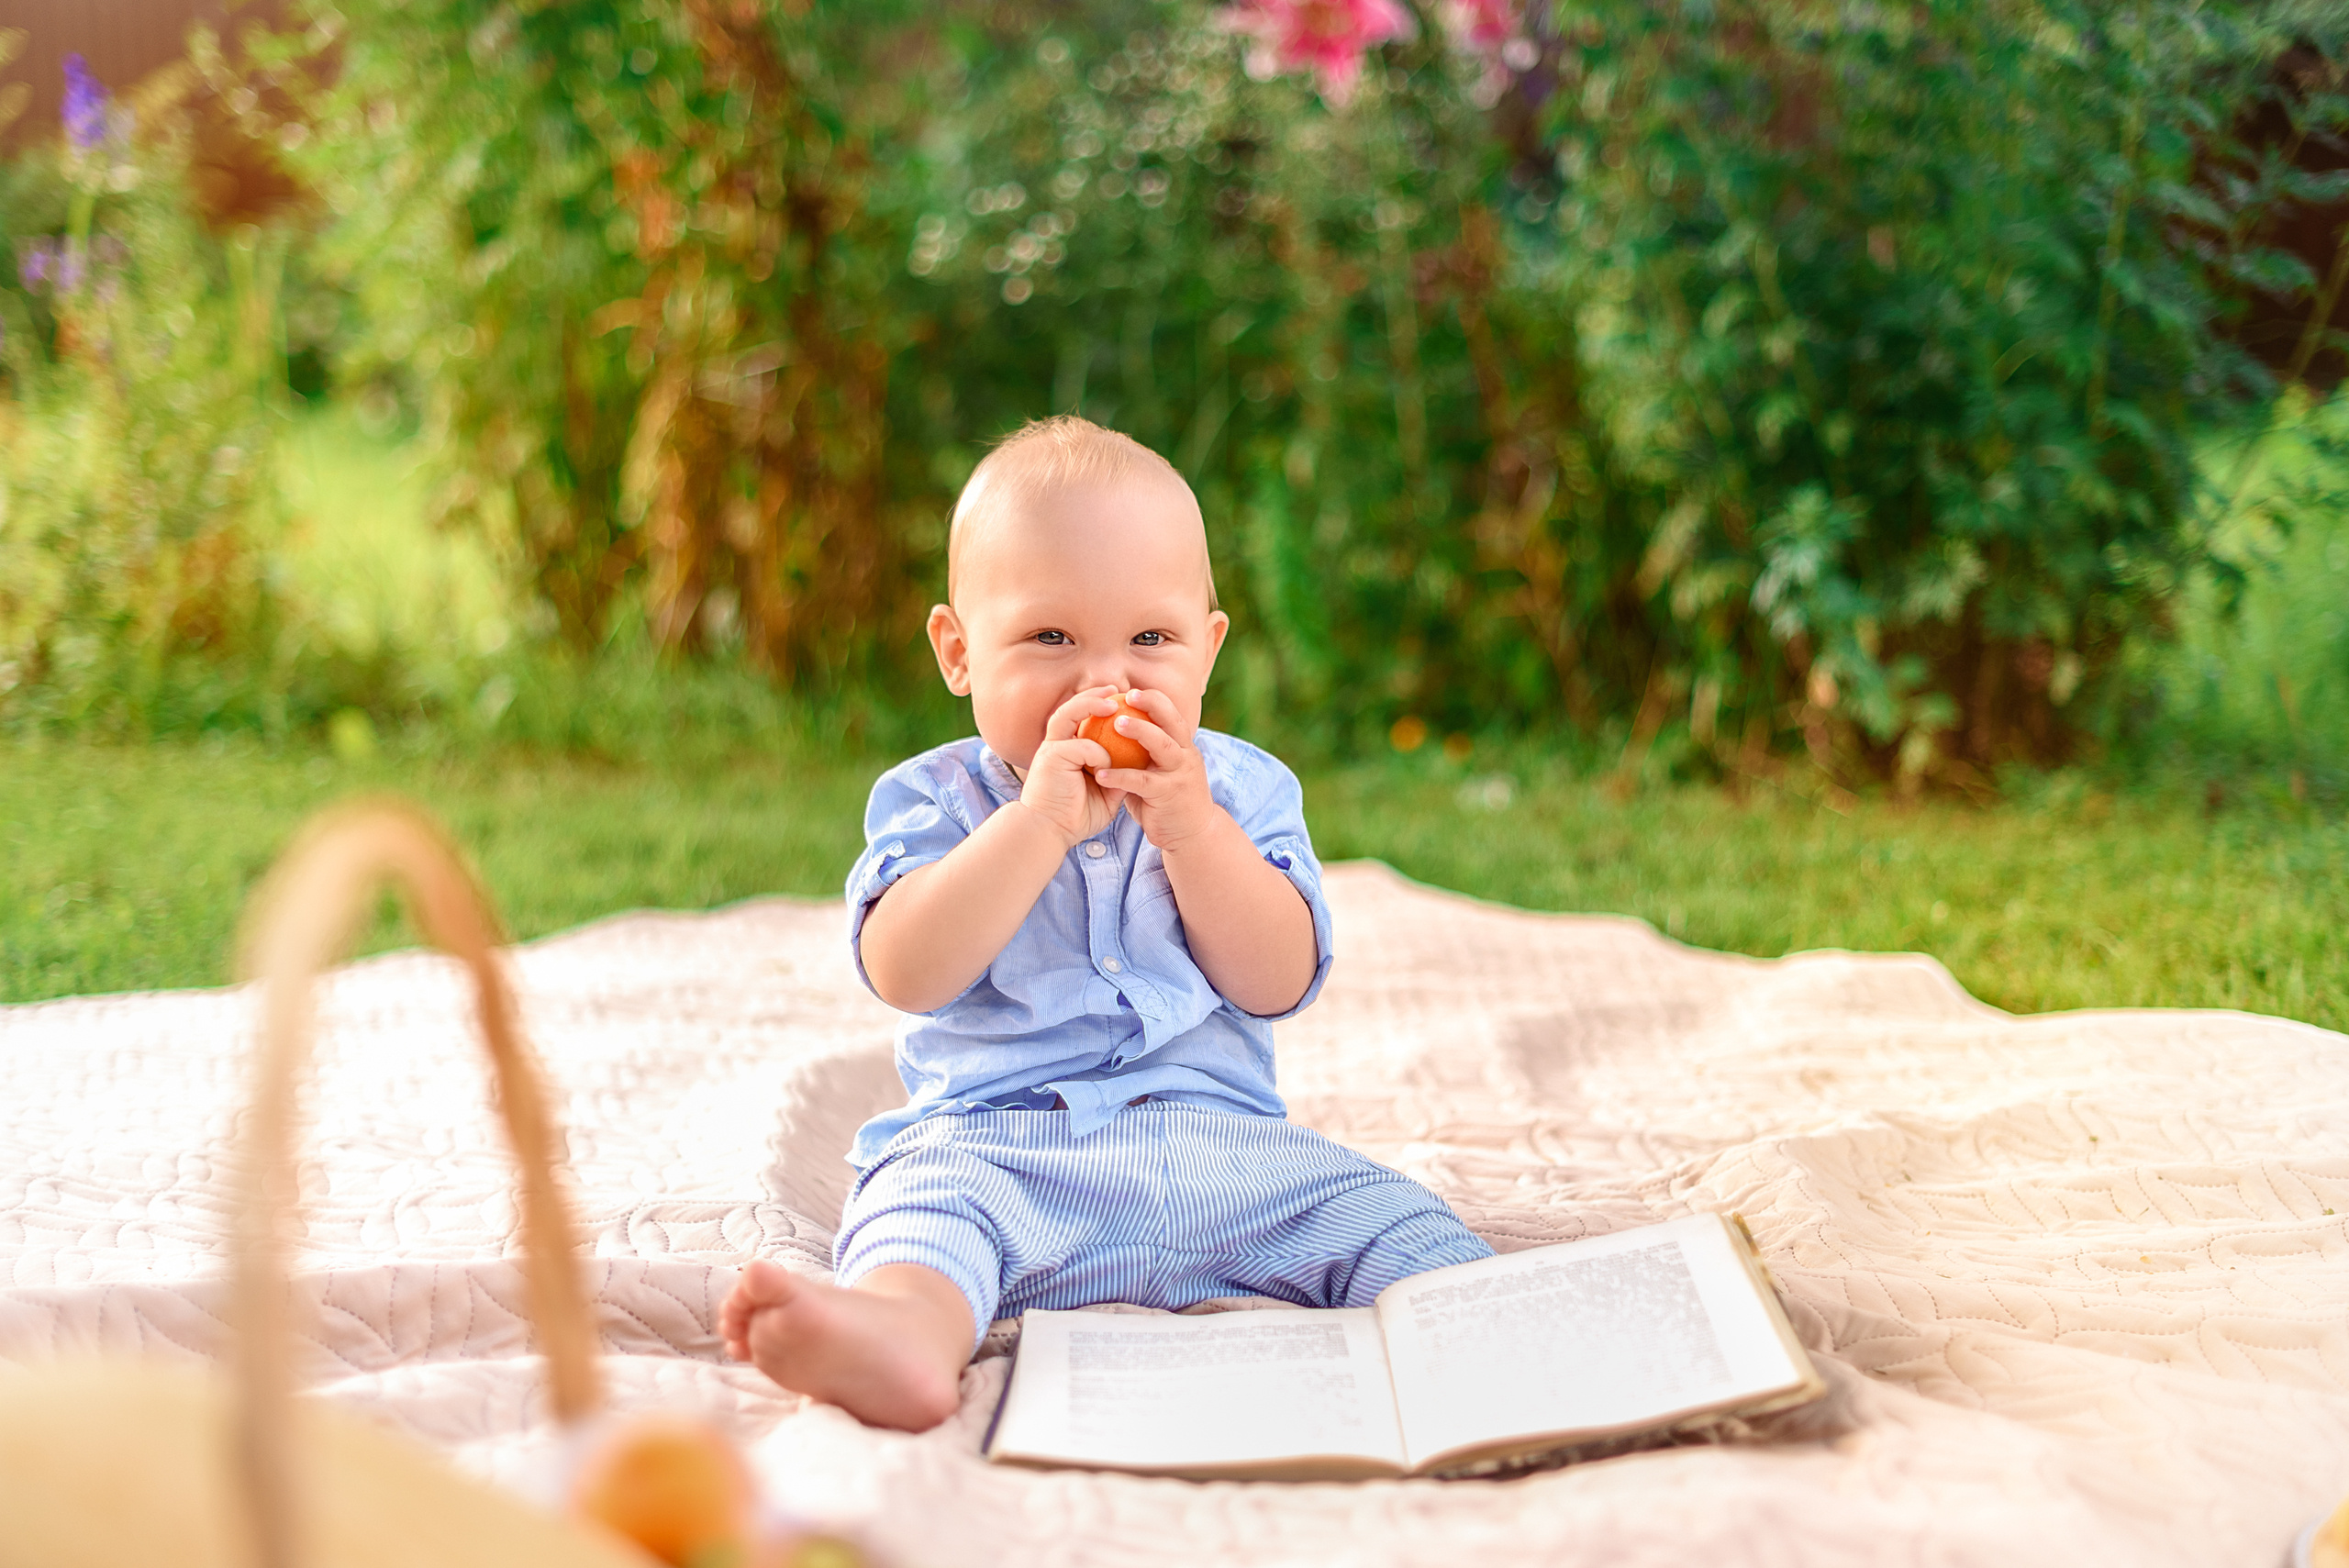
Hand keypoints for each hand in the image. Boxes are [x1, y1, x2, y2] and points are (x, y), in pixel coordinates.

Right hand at [1017, 685, 1126, 845]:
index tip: (1120, 701)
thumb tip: (1140, 763)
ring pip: (1068, 714)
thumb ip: (1117, 775)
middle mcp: (1054, 745)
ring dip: (1090, 704)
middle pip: (1070, 708)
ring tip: (1113, 702)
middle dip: (1093, 694)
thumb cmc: (1075, 817)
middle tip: (1116, 689)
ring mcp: (1050, 749)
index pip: (1078, 719)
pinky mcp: (1050, 757)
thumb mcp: (1104, 793)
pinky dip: (1098, 754)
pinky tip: (1107, 765)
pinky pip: (1081, 746)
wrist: (1050, 832)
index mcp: (1064, 751)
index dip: (1096, 705)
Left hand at [1089, 688, 1221, 850]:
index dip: (1154, 700)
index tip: (1132, 691)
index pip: (1171, 715)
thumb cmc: (1167, 801)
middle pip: (1172, 721)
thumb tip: (1114, 734)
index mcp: (1183, 747)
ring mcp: (1180, 774)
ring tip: (1116, 723)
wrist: (1193, 834)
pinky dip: (1120, 775)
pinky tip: (1100, 774)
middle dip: (1151, 704)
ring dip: (1140, 731)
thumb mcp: (1159, 772)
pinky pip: (1141, 781)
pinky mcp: (1168, 794)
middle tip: (1127, 695)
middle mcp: (1186, 756)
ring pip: (1162, 744)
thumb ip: (1144, 755)